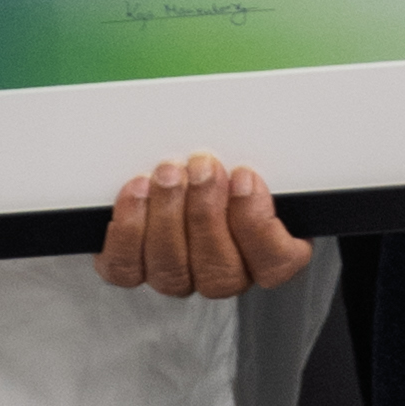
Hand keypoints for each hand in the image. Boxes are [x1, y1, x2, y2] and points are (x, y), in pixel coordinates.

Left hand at [96, 154, 317, 301]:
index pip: (275, 262)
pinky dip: (130, 229)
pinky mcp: (135, 267)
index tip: (245, 178)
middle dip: (207, 213)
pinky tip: (136, 192)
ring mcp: (178, 275)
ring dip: (168, 216)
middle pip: (220, 271)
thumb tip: (277, 131)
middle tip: (201, 167)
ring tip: (168, 173)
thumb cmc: (225, 162)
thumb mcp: (255, 154)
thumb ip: (264, 155)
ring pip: (172, 270)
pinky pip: (127, 266)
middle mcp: (223, 273)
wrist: (177, 166)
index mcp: (266, 252)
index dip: (258, 224)